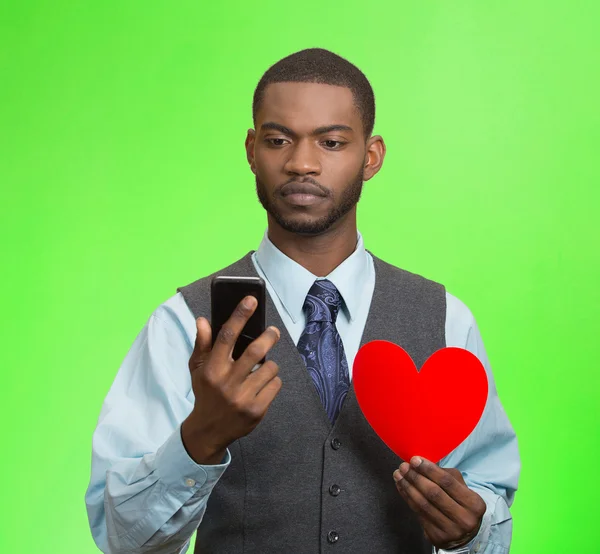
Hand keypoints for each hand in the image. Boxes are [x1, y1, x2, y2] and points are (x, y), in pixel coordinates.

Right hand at [181, 296, 281, 464]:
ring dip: (270, 364)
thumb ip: (202, 344)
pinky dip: (272, 381)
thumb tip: (203, 320)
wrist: (209, 431)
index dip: (240, 315)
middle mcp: (227, 382)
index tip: (251, 300)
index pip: (227, 336)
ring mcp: (243, 397)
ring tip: (262, 368)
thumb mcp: (198, 369)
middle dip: (269, 337)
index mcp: (211, 369)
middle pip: (256, 351)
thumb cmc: (206, 393)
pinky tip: (262, 385)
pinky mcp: (257, 410)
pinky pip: (275, 384)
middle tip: (273, 332)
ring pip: (270, 368)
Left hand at [393, 456, 485, 549]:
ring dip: (407, 487)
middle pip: (434, 493)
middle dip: (415, 477)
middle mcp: (464, 519)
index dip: (429, 469)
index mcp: (474, 504)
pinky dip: (407, 498)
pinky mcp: (437, 538)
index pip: (447, 482)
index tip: (414, 459)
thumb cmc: (461, 504)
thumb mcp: (461, 488)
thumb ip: (445, 475)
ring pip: (423, 504)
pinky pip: (418, 513)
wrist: (465, 535)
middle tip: (403, 466)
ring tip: (398, 475)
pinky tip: (402, 487)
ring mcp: (450, 531)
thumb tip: (420, 464)